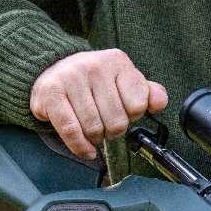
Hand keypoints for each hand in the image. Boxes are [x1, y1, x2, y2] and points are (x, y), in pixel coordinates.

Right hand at [30, 48, 167, 158]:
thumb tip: (159, 103)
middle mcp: (94, 66)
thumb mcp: (122, 80)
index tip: (123, 113)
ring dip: (95, 138)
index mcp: (117, 61)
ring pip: (94, 128)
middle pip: (117, 120)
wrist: (51, 69)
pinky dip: (80, 146)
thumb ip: (146, 92)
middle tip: (105, 125)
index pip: (138, 104)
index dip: (132, 116)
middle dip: (113, 131)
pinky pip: (71, 131)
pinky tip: (85, 149)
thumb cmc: (91, 81)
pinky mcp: (51, 93)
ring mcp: (71, 78)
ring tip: (92, 130)